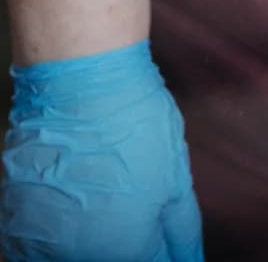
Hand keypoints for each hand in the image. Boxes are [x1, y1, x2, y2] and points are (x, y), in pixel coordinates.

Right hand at [1, 41, 202, 261]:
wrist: (77, 82)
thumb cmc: (132, 121)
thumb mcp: (175, 174)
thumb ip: (182, 229)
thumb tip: (190, 259)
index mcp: (128, 249)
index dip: (160, 254)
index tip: (156, 239)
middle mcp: (82, 256)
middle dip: (122, 248)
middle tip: (124, 210)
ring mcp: (42, 244)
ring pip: (72, 261)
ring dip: (87, 245)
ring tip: (97, 200)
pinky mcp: (13, 224)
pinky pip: (35, 252)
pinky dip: (53, 240)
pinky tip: (68, 205)